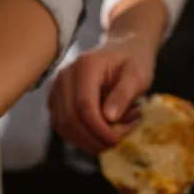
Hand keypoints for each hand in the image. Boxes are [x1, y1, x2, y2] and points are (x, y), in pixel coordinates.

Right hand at [49, 35, 155, 153]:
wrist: (122, 48)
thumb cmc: (133, 61)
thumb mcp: (137, 75)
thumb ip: (124, 94)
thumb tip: (109, 118)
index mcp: (85, 66)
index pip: (84, 105)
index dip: (98, 128)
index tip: (116, 141)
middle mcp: (64, 77)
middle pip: (70, 118)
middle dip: (92, 138)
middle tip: (115, 145)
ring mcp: (56, 89)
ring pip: (63, 125)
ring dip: (85, 140)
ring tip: (110, 139)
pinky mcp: (55, 100)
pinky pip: (62, 125)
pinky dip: (79, 137)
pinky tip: (98, 136)